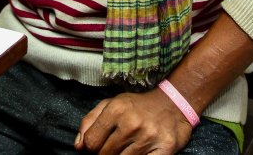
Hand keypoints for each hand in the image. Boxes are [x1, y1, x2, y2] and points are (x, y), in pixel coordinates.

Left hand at [75, 89, 192, 153]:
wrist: (173, 103)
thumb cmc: (136, 106)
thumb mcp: (110, 105)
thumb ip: (90, 122)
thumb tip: (79, 146)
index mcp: (116, 110)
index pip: (91, 142)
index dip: (90, 148)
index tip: (97, 146)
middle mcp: (132, 123)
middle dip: (105, 154)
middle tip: (112, 148)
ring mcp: (149, 137)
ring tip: (126, 149)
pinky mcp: (165, 149)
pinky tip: (139, 153)